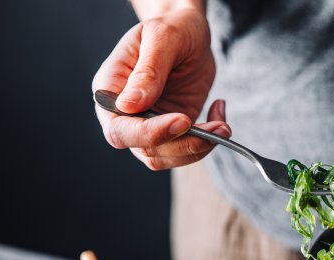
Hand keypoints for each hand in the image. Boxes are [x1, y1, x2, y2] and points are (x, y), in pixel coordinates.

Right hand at [91, 8, 230, 169]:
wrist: (190, 34)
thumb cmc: (173, 28)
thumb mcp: (163, 38)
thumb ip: (148, 71)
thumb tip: (129, 105)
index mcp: (110, 90)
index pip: (119, 128)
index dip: (148, 133)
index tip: (182, 120)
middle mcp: (125, 114)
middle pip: (144, 148)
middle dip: (183, 144)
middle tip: (218, 129)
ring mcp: (148, 125)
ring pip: (165, 157)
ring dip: (199, 148)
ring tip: (223, 127)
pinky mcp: (172, 132)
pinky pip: (185, 152)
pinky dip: (207, 143)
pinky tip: (219, 117)